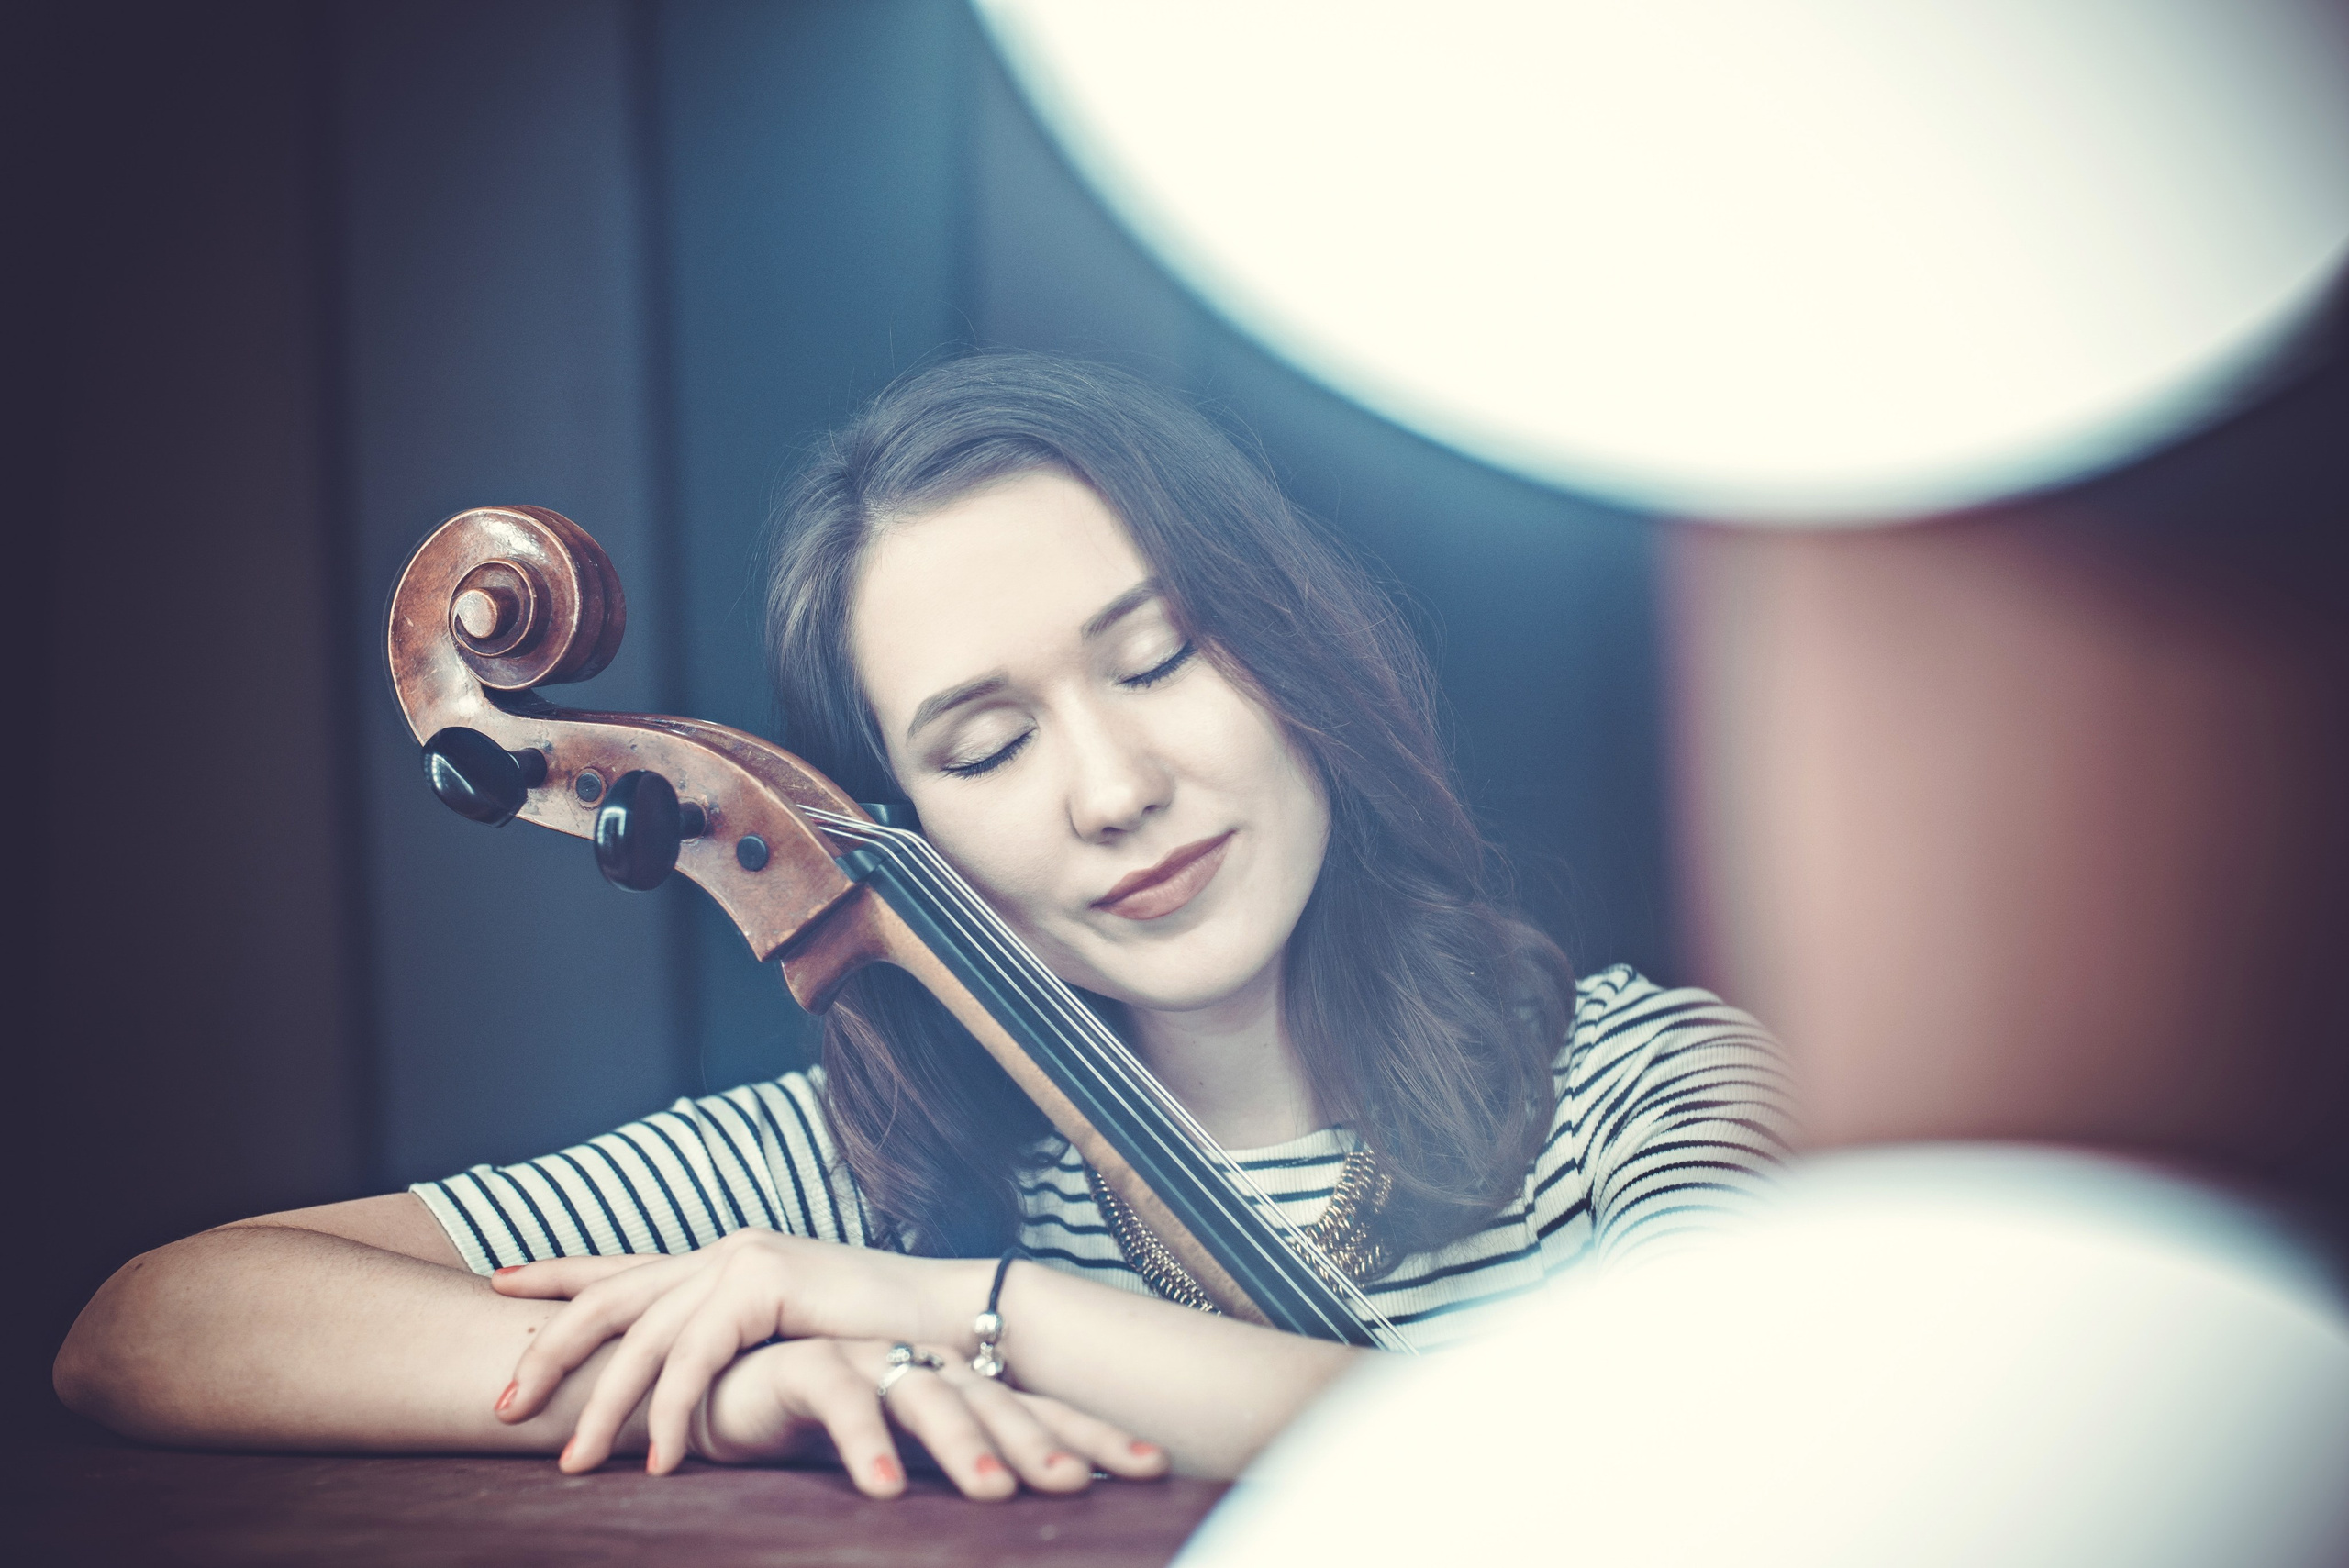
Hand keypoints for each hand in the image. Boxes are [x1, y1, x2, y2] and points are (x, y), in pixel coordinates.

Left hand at [492, 1229, 960, 1453]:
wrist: (958, 1322)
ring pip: (644, 1335)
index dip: (560, 1274)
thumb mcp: (793, 1343)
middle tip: (501, 1405)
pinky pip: (696, 1354)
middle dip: (550, 1349)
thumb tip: (692, 1392)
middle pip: (613, 1297)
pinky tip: (658, 1459)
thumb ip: (740, 1351)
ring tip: (570, 1463)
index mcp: (728, 1260)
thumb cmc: (885, 1341)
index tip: (498, 1283)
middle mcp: (727, 1249)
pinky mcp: (766, 1280)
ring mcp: (745, 1257)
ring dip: (602, 1405)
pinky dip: (671, 1412)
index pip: (627, 1266)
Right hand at [678, 1336, 1166, 1499]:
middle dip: (1042, 1443)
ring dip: (963, 1445)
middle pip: (997, 1401)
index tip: (1153, 1465)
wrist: (725, 1386)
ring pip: (927, 1397)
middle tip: (1079, 1485)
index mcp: (957, 1386)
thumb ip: (957, 1475)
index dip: (1092, 1435)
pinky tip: (883, 1488)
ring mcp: (867, 1358)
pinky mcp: (805, 1366)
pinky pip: (839, 1402)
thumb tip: (1029, 1519)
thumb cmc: (824, 1430)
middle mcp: (923, 1366)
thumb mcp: (904, 1458)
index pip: (1038, 1410)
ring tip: (995, 1493)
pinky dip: (863, 1443)